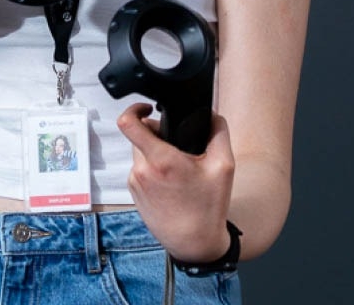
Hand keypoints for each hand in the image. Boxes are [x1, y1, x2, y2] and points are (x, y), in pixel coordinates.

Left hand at [118, 102, 235, 262]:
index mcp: (161, 160)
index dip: (134, 109)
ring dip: (155, 154)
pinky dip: (153, 170)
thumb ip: (218, 132)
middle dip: (156, 135)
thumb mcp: (224, 166)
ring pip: (140, 153)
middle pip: (139, 136)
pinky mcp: (134, 194)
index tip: (147, 108)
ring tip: (177, 169)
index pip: (129, 124)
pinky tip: (170, 183)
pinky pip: (141, 170)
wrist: (195, 245)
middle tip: (177, 147)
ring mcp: (136, 183)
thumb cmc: (208, 208)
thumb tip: (211, 115)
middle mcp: (142, 170)